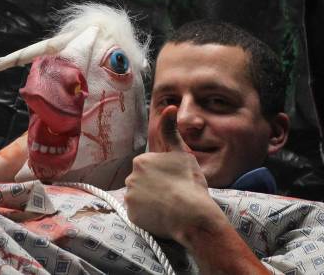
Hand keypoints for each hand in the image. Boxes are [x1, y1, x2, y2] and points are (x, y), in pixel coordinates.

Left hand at [123, 106, 223, 243]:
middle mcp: (131, 176)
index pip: (149, 168)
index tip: (175, 182)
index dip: (163, 175)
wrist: (193, 215)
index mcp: (141, 160)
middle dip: (154, 187)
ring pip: (139, 197)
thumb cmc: (190, 183)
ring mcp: (130, 196)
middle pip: (142, 182)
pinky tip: (161, 216)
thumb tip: (170, 106)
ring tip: (168, 206)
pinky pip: (138, 213)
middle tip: (173, 195)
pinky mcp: (132, 214)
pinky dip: (147, 215)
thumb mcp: (183, 153)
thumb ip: (171, 131)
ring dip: (150, 201)